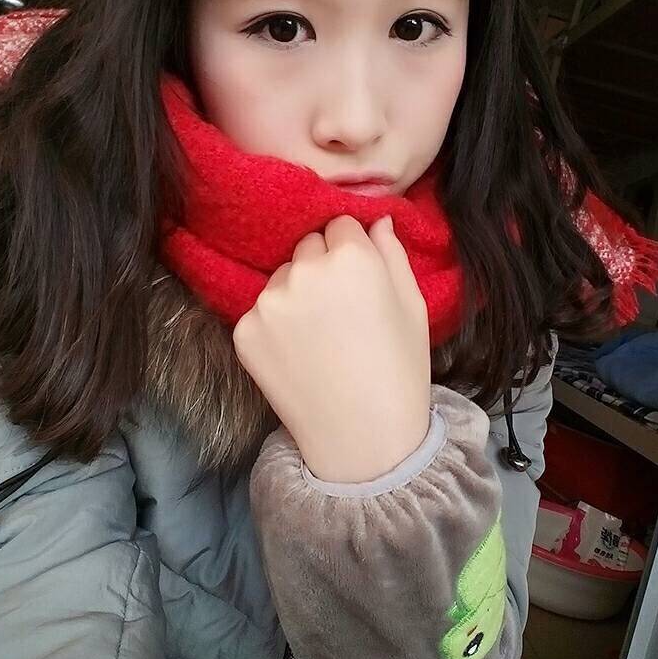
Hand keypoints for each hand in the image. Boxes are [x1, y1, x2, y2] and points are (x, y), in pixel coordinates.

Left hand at [232, 214, 431, 482]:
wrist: (363, 439)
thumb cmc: (400, 370)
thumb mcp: (413, 305)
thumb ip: (392, 253)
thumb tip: (375, 219)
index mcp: (351, 257)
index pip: (341, 225)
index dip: (352, 251)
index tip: (360, 281)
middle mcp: (304, 270)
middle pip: (307, 246)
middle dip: (321, 266)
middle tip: (339, 309)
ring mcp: (268, 302)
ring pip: (281, 277)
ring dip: (295, 293)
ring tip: (318, 336)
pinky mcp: (244, 331)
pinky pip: (260, 311)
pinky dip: (274, 326)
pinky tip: (297, 354)